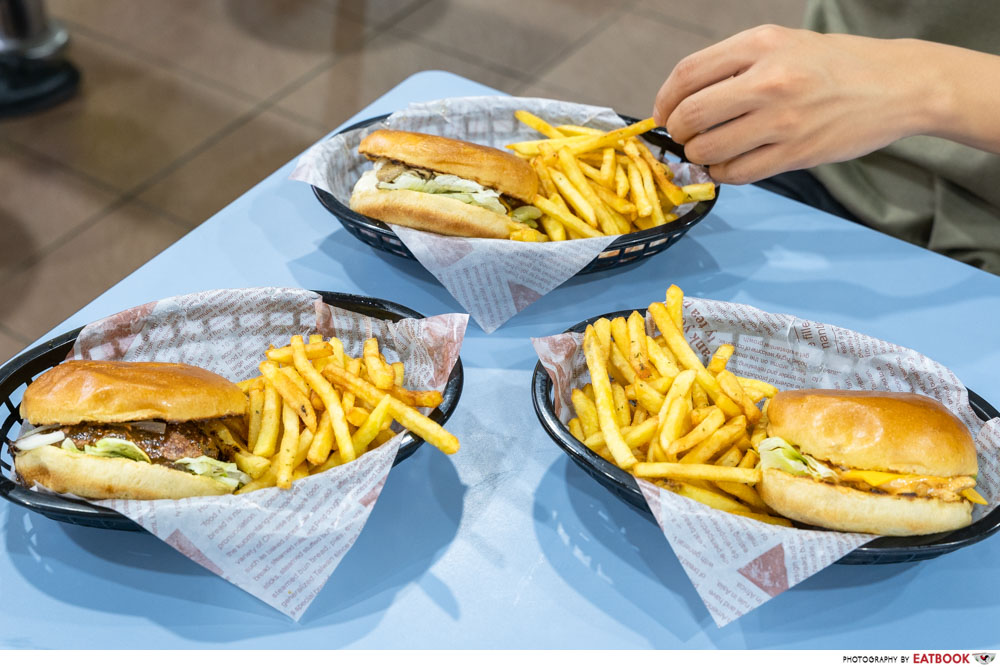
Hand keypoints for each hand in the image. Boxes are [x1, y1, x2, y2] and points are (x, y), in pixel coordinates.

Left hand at [653, 25, 935, 183]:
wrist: (897, 85)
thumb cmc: (833, 65)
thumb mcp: (783, 44)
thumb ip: (733, 66)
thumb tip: (680, 101)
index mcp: (761, 44)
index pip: (687, 75)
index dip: (665, 100)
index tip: (663, 115)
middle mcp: (770, 80)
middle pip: (691, 115)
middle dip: (677, 132)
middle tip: (685, 136)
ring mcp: (783, 120)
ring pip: (709, 150)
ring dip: (699, 156)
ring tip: (709, 151)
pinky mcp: (796, 153)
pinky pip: (737, 173)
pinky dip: (723, 173)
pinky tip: (729, 164)